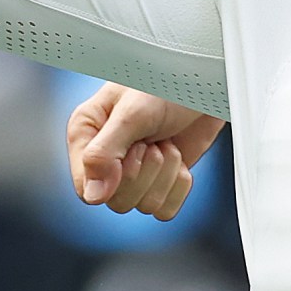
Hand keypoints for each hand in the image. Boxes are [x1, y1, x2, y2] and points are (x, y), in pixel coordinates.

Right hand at [65, 84, 224, 219]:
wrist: (204, 80)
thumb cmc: (164, 81)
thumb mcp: (131, 113)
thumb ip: (104, 153)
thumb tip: (92, 197)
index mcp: (86, 134)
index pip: (86, 187)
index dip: (114, 180)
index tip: (134, 152)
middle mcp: (105, 157)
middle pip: (117, 202)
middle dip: (144, 173)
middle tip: (152, 141)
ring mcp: (134, 171)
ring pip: (143, 205)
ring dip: (164, 174)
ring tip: (165, 141)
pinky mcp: (160, 180)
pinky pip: (164, 209)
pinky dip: (177, 185)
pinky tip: (178, 158)